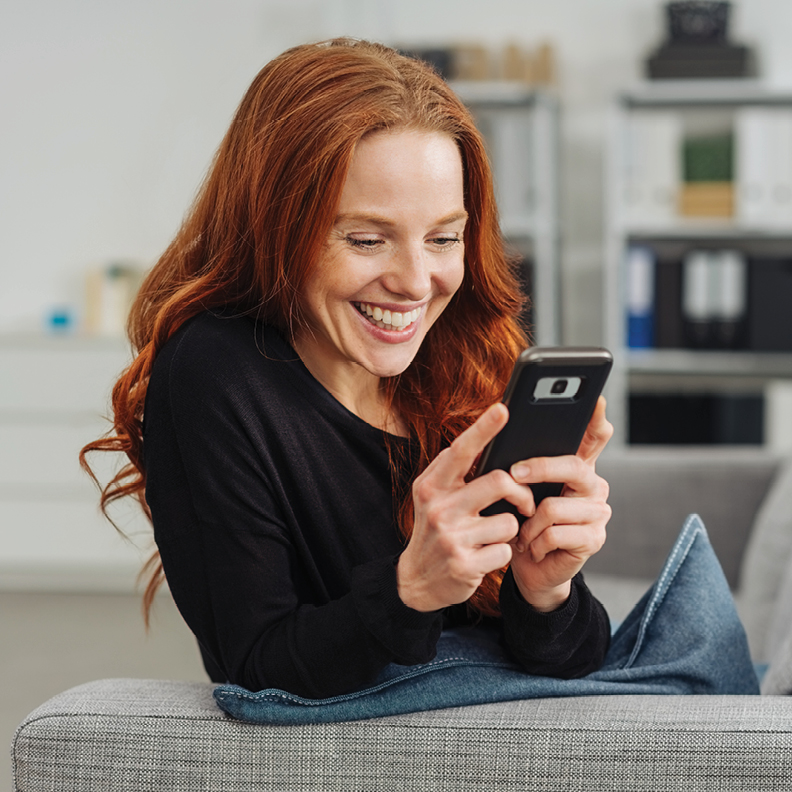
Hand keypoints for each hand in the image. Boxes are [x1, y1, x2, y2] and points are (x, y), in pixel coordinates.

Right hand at [397, 403, 535, 612]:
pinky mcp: (464, 564)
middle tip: (525, 502)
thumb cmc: (434, 530)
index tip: (503, 409)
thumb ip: (455, 472)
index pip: (462, 450)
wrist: (417, 580)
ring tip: (492, 536)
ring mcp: (451, 537)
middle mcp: (438, 507)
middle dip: (521, 492)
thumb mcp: (433, 497)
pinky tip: (486, 556)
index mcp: (431, 485)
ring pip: (508, 520)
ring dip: (510, 529)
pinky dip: (503, 553)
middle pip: (499, 482)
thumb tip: (490, 443)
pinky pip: (506, 549)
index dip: (484, 428)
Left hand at [508, 396, 612, 611]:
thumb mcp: (519, 489)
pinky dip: (535, 542)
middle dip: (539, 468)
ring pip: (555, 506)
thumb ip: (521, 465)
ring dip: (529, 523)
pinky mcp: (594, 539)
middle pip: (572, 466)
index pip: (594, 437)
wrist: (530, 567)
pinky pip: (555, 532)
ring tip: (525, 532)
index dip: (596, 418)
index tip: (597, 398)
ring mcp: (598, 512)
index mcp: (577, 467)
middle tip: (514, 473)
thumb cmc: (522, 521)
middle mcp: (594, 485)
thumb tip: (502, 436)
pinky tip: (533, 547)